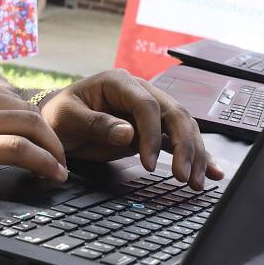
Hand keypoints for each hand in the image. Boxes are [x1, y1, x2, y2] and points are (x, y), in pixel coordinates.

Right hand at [0, 68, 68, 185]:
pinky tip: (53, 173)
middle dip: (49, 134)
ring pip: (32, 125)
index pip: (14, 95)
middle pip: (28, 109)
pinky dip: (45, 161)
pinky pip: (22, 150)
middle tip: (59, 154)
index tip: (42, 137)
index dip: (34, 119)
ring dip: (53, 148)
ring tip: (60, 166)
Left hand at [39, 69, 223, 189]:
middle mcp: (140, 92)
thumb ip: (97, 124)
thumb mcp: (68, 118)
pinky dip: (195, 155)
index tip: (149, 164)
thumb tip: (129, 134)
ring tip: (195, 182)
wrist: (53, 121)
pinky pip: (178, 139)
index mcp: (119, 82)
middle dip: (184, 145)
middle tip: (182, 177)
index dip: (152, 134)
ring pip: (183, 126)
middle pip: (174, 113)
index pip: (147, 104)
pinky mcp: (153, 129)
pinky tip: (209, 171)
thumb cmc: (57, 116)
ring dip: (194, 153)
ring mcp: (149, 110)